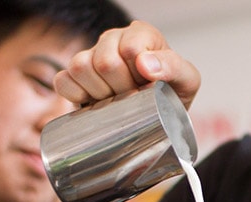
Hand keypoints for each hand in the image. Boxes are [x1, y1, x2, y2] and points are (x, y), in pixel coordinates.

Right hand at [55, 20, 199, 106]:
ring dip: (101, 93)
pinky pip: (64, 82)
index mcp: (141, 35)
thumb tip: (144, 64)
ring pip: (80, 68)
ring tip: (118, 102)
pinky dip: (77, 96)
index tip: (149, 87)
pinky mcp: (76, 77)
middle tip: (134, 99)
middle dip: (122, 88)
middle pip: (105, 61)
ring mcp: (91, 56)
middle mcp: (113, 40)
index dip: (138, 74)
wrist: (159, 117)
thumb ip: (173, 67)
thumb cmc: (172, 95)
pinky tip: (95, 103)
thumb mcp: (186, 81)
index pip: (130, 47)